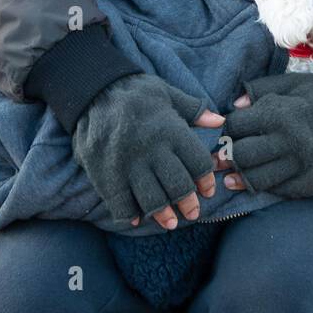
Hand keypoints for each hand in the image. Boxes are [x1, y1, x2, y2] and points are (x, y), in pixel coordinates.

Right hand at [72, 73, 223, 229]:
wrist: (93, 91)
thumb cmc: (135, 92)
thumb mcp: (167, 93)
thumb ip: (193, 110)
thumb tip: (219, 121)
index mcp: (171, 131)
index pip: (198, 164)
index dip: (206, 180)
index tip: (206, 190)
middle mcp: (153, 150)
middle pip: (178, 186)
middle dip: (188, 204)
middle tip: (191, 213)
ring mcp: (129, 165)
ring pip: (153, 199)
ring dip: (163, 214)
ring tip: (169, 222)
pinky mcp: (107, 174)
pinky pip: (121, 203)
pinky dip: (130, 215)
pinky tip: (137, 218)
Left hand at [213, 72, 312, 198]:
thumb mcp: (291, 84)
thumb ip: (261, 90)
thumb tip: (235, 105)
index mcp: (279, 114)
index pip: (236, 126)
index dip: (227, 130)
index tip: (228, 133)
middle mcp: (288, 141)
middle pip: (241, 155)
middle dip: (227, 157)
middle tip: (222, 159)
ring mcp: (299, 165)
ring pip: (256, 178)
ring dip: (240, 178)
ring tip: (232, 176)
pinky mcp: (309, 183)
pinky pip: (277, 190)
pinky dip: (263, 186)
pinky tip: (256, 181)